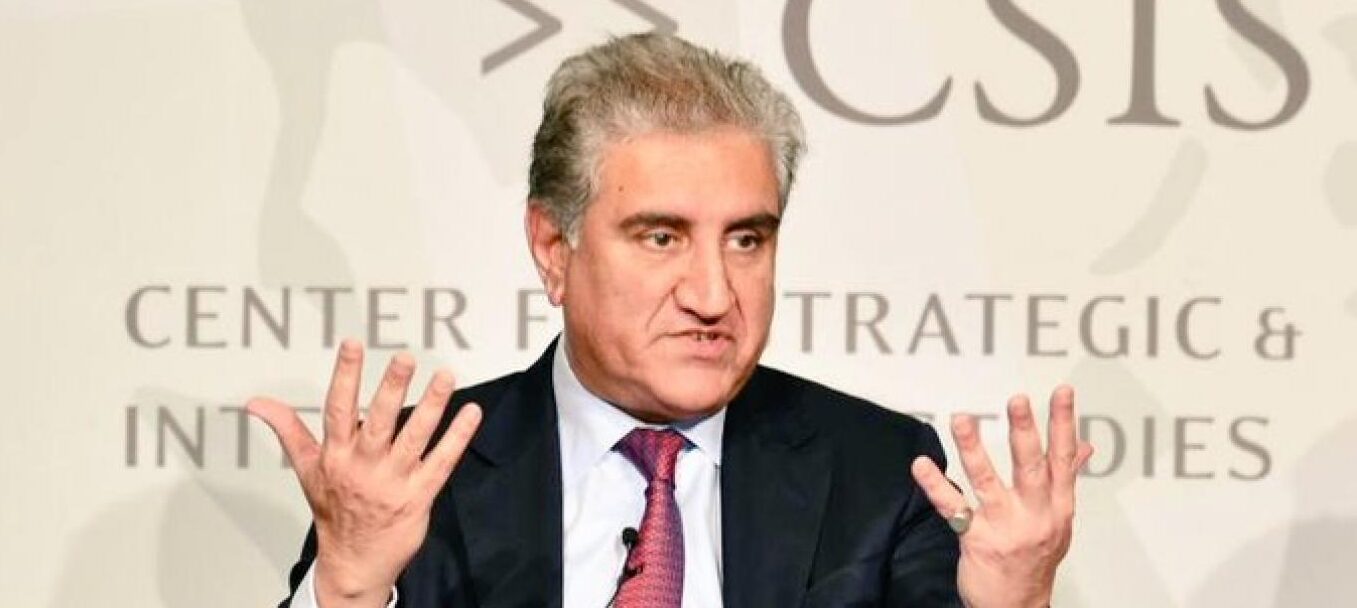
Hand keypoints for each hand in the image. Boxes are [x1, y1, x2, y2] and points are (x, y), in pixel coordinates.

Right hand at [247, 340, 482, 607]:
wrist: (355, 562)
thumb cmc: (334, 509)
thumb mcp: (307, 468)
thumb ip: (288, 429)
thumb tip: (256, 402)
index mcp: (336, 455)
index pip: (337, 409)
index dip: (345, 375)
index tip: (353, 345)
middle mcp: (364, 466)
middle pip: (379, 421)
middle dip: (392, 388)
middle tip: (406, 357)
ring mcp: (393, 481)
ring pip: (415, 437)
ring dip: (432, 405)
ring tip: (445, 376)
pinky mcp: (419, 495)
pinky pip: (442, 462)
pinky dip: (458, 436)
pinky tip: (471, 412)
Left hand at [910, 385, 1093, 607]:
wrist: (1018, 607)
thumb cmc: (1036, 558)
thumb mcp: (1060, 520)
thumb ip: (1066, 479)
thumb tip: (1084, 446)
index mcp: (1058, 506)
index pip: (1064, 458)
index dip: (1064, 424)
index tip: (1062, 393)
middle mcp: (1035, 515)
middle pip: (1031, 468)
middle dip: (1025, 432)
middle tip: (1018, 400)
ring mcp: (1004, 528)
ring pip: (988, 483)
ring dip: (973, 449)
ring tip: (961, 419)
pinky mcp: (976, 540)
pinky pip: (952, 508)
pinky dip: (935, 485)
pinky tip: (921, 465)